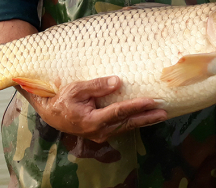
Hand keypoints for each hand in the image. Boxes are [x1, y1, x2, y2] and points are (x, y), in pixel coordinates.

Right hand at [22, 76, 166, 143]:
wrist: (51, 114)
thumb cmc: (63, 99)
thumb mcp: (77, 89)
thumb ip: (97, 86)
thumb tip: (118, 82)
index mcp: (93, 120)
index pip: (119, 112)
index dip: (136, 106)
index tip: (150, 101)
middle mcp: (99, 131)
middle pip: (127, 122)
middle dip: (147, 117)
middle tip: (164, 112)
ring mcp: (101, 134)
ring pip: (126, 127)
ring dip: (143, 121)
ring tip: (160, 115)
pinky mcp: (102, 132)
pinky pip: (121, 127)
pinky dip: (134, 122)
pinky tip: (144, 118)